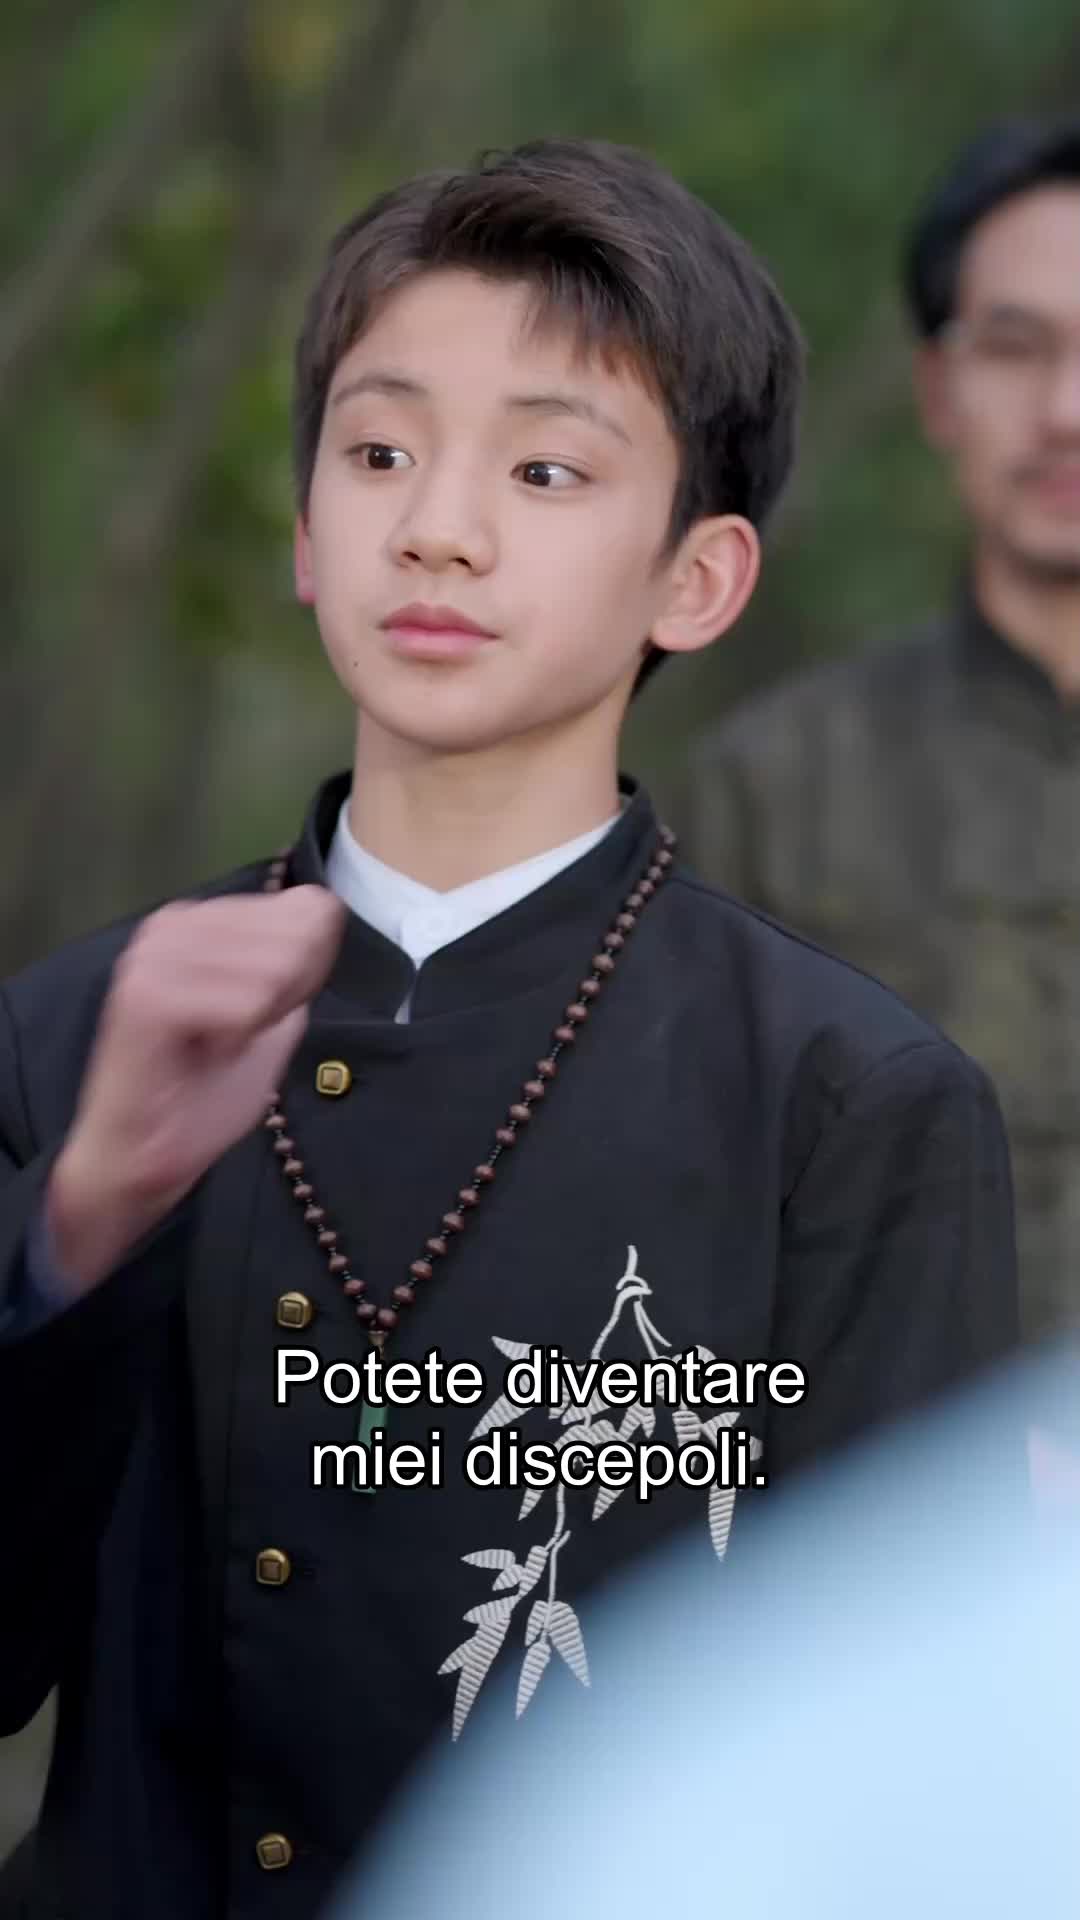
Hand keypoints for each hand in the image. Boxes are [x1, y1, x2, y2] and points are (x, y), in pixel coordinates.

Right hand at [47, 885, 345, 1293]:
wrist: (142, 1157)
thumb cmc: (205, 1092)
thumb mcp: (272, 1016)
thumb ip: (296, 965)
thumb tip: (324, 913)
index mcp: (200, 920)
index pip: (308, 908)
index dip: (310, 972)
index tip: (265, 1017)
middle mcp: (173, 922)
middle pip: (298, 937)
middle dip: (286, 999)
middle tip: (238, 1037)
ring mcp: (155, 955)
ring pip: (274, 970)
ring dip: (261, 1022)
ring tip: (219, 1046)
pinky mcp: (147, 995)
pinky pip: (246, 1003)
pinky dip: (241, 1039)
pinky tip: (208, 1055)